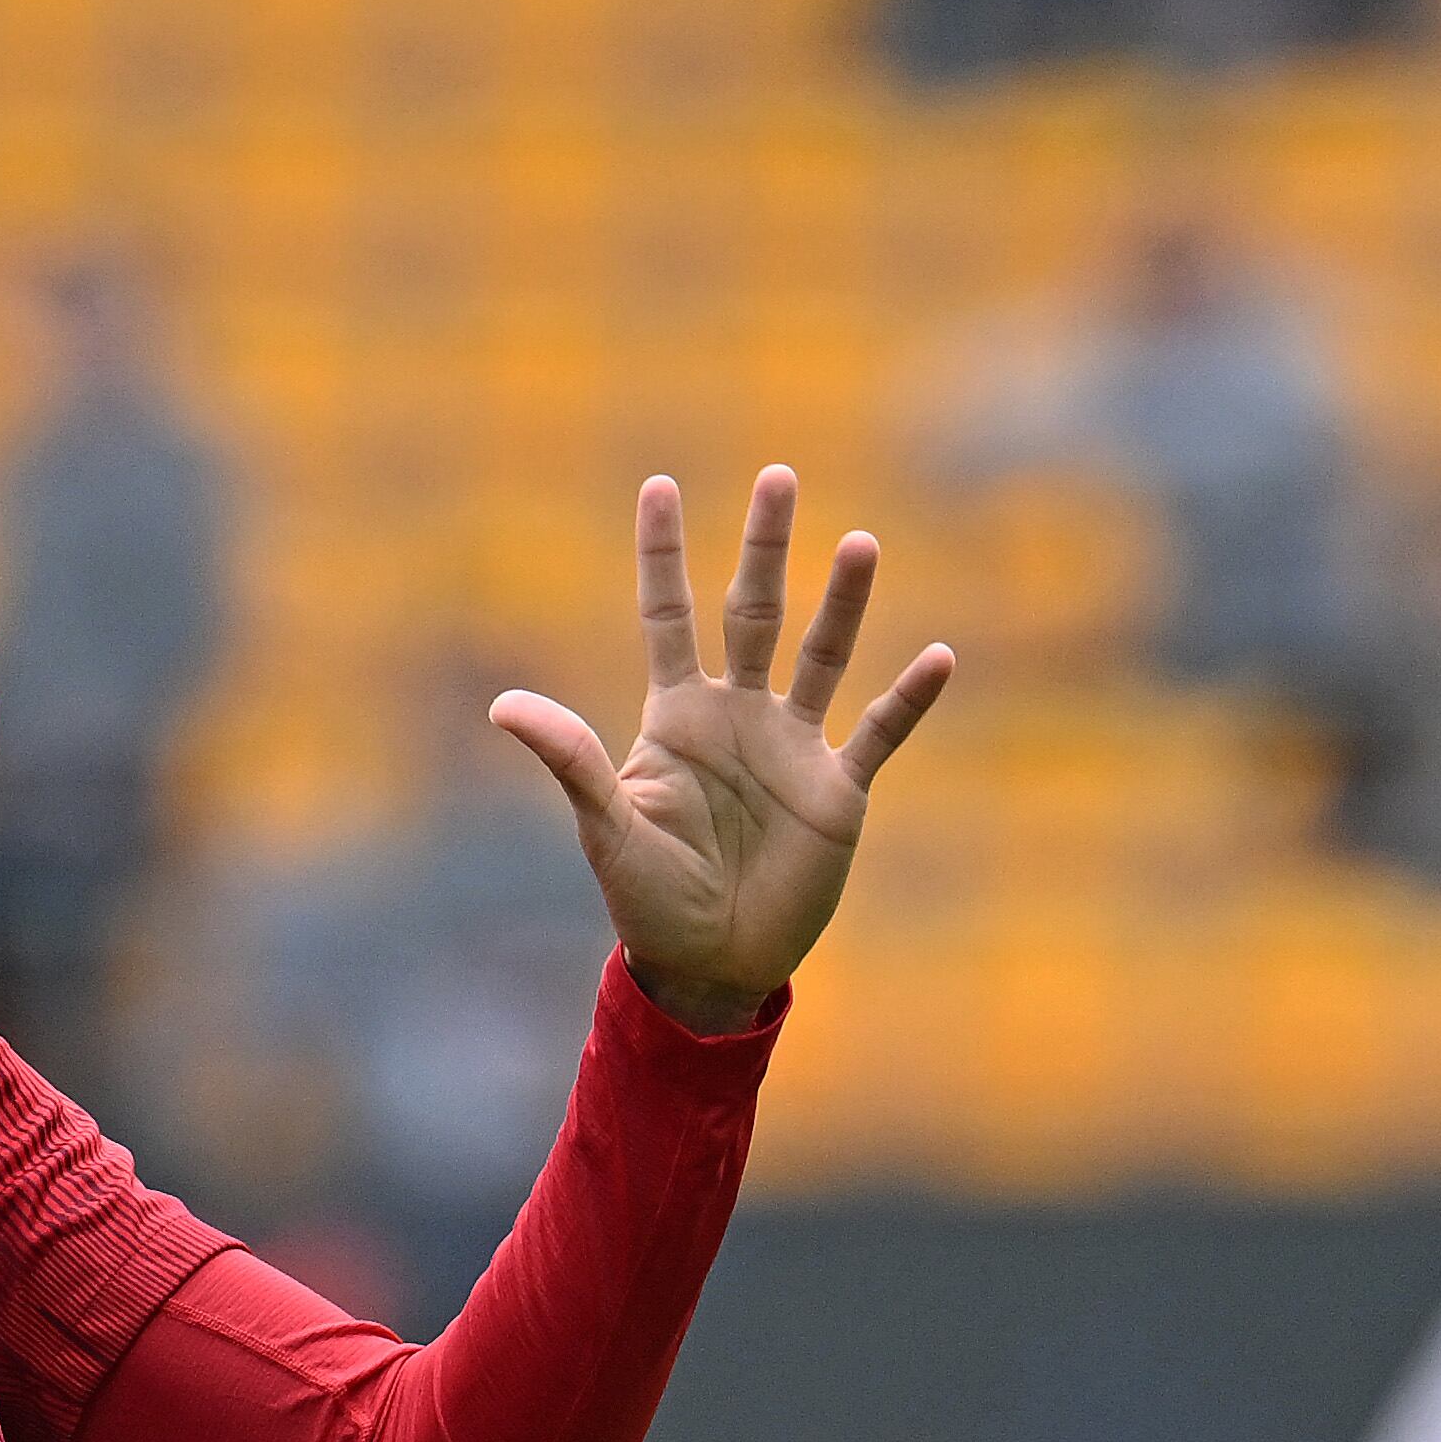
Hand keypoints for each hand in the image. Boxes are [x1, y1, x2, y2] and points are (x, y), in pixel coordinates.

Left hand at [491, 470, 952, 1031]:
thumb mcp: (607, 826)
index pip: (669, 615)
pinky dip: (908, 699)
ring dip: (843, 602)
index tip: (660, 485)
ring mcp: (792, 748)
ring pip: (821, 655)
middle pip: (753, 611)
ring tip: (860, 542)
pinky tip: (938, 657)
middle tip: (778, 476)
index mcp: (676, 715)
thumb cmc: (648, 899)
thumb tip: (502, 705)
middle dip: (765, 547)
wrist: (709, 965)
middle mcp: (737, 716)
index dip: (662, 554)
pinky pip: (880, 733)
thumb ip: (568, 760)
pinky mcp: (838, 791)